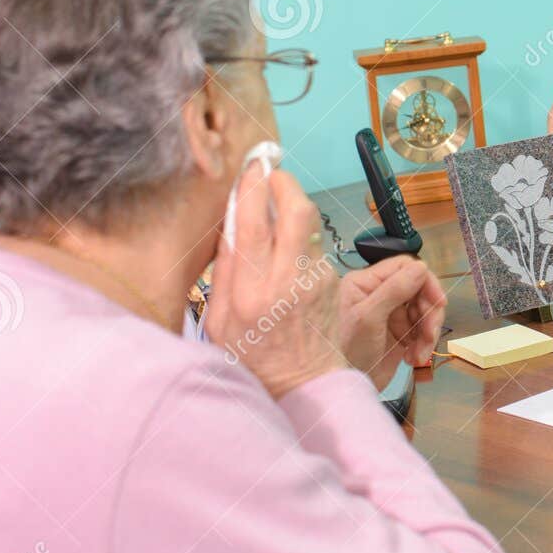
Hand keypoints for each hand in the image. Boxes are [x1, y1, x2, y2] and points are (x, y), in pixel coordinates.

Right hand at [206, 167, 346, 397]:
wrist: (302, 385)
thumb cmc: (251, 357)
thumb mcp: (218, 320)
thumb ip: (224, 270)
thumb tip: (229, 223)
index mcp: (251, 291)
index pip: (253, 223)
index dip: (253, 187)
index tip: (251, 167)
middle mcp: (287, 281)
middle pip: (296, 211)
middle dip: (285, 183)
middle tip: (272, 173)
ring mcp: (316, 281)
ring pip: (309, 225)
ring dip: (293, 208)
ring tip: (274, 209)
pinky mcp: (333, 283)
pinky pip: (314, 248)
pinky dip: (299, 239)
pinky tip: (286, 251)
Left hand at [337, 256, 447, 390]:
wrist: (346, 391)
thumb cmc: (347, 352)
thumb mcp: (368, 319)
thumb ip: (394, 290)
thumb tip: (421, 266)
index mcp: (365, 282)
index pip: (405, 267)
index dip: (426, 282)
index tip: (439, 303)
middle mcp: (379, 293)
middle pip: (420, 290)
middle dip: (429, 313)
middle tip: (429, 336)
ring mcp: (390, 313)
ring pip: (425, 311)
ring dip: (428, 332)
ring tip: (420, 355)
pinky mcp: (400, 332)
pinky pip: (423, 329)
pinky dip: (423, 344)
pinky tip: (413, 358)